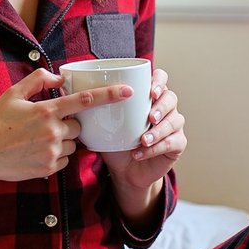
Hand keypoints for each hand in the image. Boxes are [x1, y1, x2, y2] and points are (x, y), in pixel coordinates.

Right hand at [0, 68, 134, 183]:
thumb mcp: (13, 93)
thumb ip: (38, 80)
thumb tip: (60, 77)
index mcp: (46, 110)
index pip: (86, 100)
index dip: (110, 95)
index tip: (128, 91)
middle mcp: (53, 132)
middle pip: (79, 126)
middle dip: (69, 123)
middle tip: (46, 123)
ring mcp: (51, 152)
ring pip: (72, 144)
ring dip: (63, 140)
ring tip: (36, 139)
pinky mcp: (48, 169)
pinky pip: (64, 159)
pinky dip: (56, 155)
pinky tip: (35, 151)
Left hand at [100, 68, 185, 192]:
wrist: (124, 169)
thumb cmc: (115, 140)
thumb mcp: (104, 120)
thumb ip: (95, 103)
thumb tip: (70, 87)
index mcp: (150, 95)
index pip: (161, 78)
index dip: (159, 81)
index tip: (150, 91)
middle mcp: (165, 107)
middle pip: (171, 98)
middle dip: (161, 106)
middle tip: (150, 116)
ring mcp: (174, 125)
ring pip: (174, 121)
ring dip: (158, 130)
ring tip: (142, 139)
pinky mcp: (177, 144)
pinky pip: (172, 143)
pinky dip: (156, 148)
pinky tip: (140, 152)